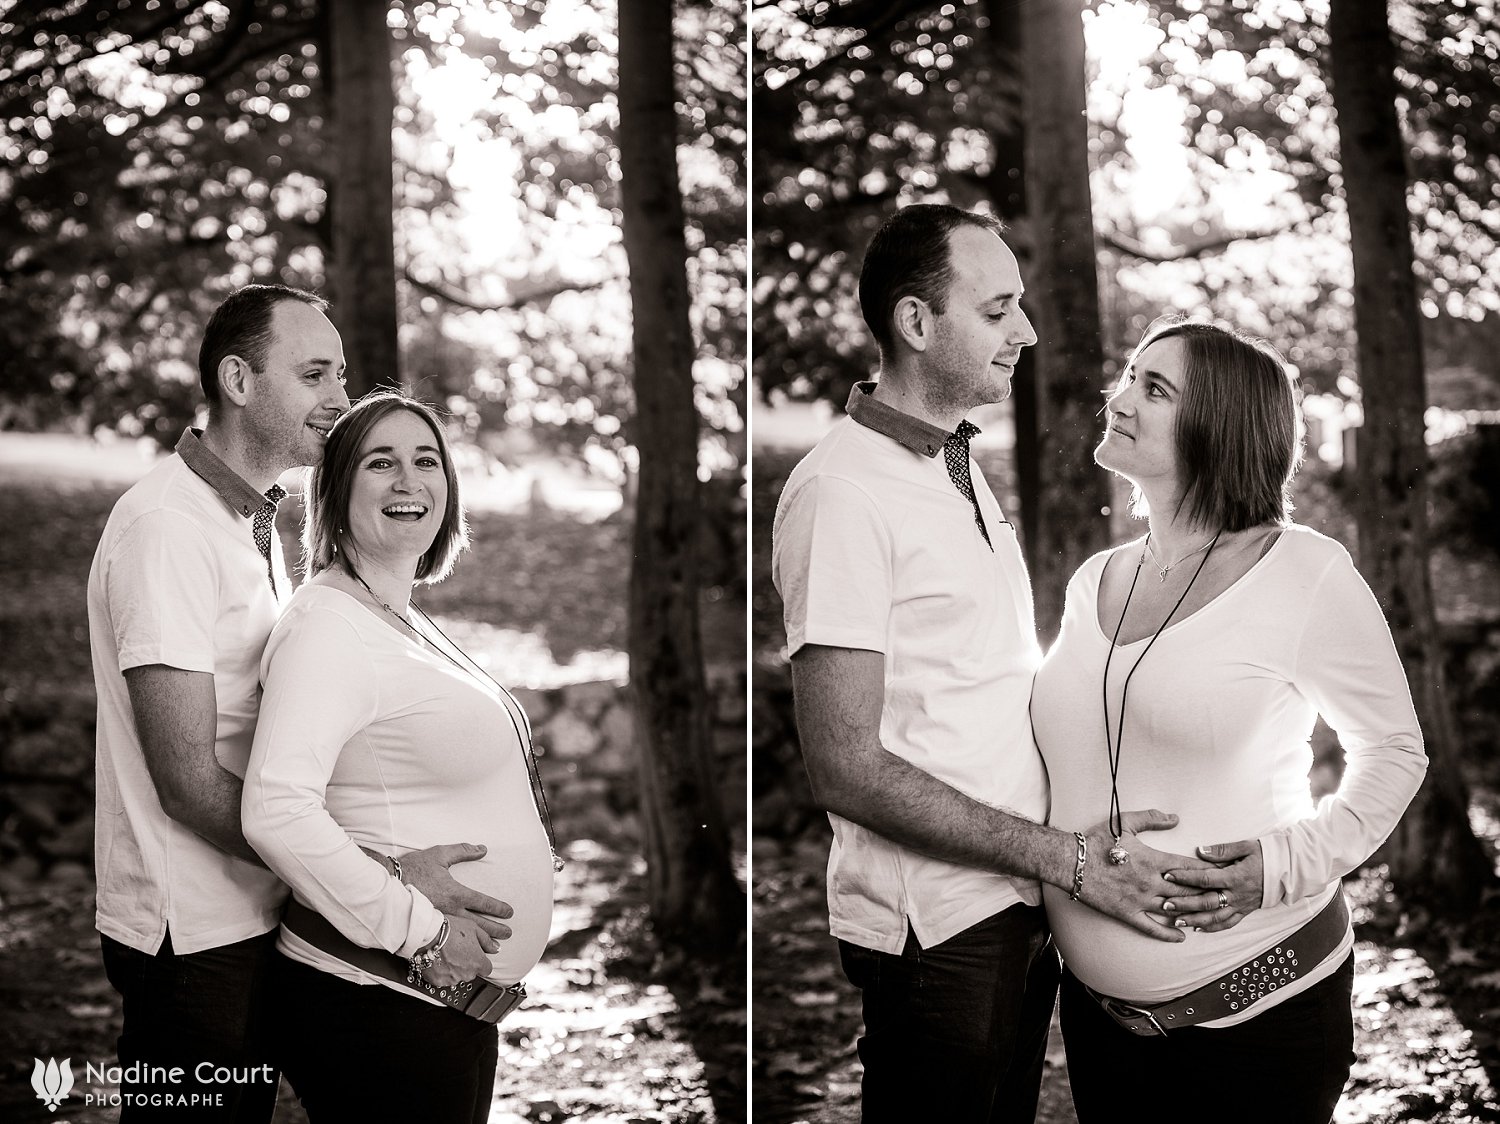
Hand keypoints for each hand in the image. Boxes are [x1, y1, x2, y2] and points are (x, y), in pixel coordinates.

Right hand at [399, 843, 513, 941]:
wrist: (387, 886)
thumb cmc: (413, 868)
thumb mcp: (439, 855)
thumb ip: (462, 851)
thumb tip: (482, 849)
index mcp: (455, 893)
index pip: (483, 902)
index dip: (498, 908)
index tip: (509, 912)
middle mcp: (450, 910)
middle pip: (479, 923)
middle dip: (495, 929)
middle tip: (508, 934)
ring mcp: (439, 921)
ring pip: (466, 935)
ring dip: (482, 941)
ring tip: (494, 948)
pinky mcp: (429, 926)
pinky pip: (451, 938)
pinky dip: (464, 945)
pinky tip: (468, 950)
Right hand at [419, 915, 496, 988]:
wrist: (428, 933)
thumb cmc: (450, 929)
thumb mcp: (474, 928)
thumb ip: (487, 941)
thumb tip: (496, 948)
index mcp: (477, 962)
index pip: (487, 969)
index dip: (481, 962)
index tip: (475, 956)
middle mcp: (466, 974)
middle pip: (471, 973)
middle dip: (467, 965)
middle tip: (458, 951)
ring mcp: (451, 979)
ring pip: (457, 977)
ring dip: (454, 969)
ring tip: (447, 954)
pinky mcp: (438, 981)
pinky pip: (443, 979)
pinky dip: (442, 972)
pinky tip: (439, 960)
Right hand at [1075, 810, 1227, 943]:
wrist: (1071, 862)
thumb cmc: (1096, 842)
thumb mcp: (1123, 822)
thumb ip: (1151, 818)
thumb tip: (1174, 818)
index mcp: (1153, 861)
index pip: (1190, 867)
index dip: (1209, 870)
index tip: (1224, 872)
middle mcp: (1151, 883)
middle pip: (1188, 891)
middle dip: (1208, 894)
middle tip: (1227, 896)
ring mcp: (1140, 901)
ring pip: (1175, 910)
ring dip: (1194, 914)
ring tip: (1211, 916)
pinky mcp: (1128, 914)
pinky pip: (1152, 927)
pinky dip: (1169, 934)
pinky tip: (1183, 936)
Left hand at [1159, 838, 1263, 933]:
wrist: (1288, 870)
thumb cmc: (1265, 855)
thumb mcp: (1245, 847)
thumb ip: (1222, 850)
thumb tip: (1199, 851)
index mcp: (1234, 877)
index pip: (1205, 878)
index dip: (1185, 877)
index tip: (1168, 875)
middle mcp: (1236, 894)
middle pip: (1206, 902)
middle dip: (1184, 904)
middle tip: (1165, 904)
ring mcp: (1240, 905)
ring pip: (1215, 917)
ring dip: (1195, 920)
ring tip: (1176, 921)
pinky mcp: (1244, 911)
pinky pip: (1228, 923)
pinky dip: (1212, 928)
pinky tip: (1198, 929)